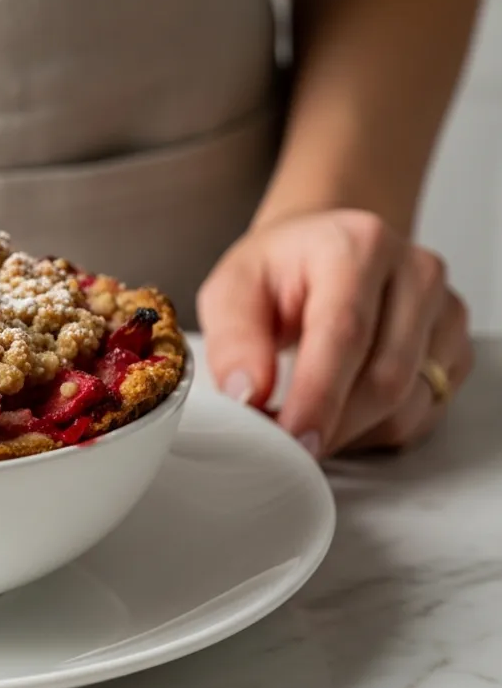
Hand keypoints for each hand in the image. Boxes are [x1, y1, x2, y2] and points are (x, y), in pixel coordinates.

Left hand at [197, 210, 472, 457]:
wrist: (321, 252)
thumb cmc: (279, 271)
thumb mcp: (231, 290)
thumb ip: (233, 341)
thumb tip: (247, 394)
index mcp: (357, 247)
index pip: (346, 333)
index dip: (319, 396)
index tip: (293, 438)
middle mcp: (414, 273)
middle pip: (385, 379)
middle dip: (330, 425)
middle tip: (281, 441)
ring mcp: (444, 312)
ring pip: (407, 406)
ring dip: (349, 432)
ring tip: (303, 417)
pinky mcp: (456, 348)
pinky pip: (421, 415)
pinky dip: (372, 430)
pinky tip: (339, 411)